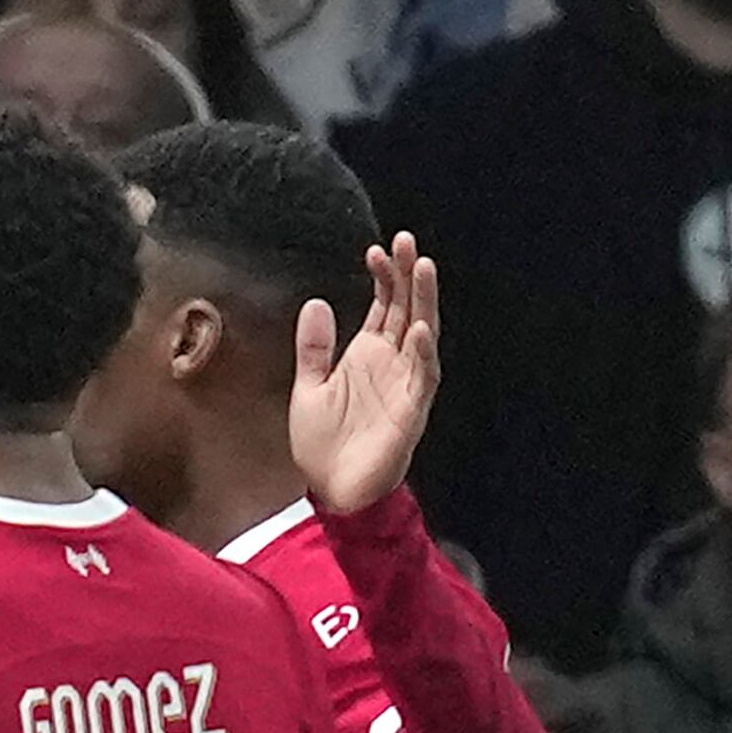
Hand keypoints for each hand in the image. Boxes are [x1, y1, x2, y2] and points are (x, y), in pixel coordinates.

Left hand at [290, 236, 440, 520]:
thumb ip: (314, 348)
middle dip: (407, 275)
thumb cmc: (323, 445)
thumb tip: (316, 303)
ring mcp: (404, 384)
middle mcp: (391, 363)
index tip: (374, 250)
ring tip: (422, 267)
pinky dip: (423, 352)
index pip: (384, 304)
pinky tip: (420, 328)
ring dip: (423, 301)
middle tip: (406, 241)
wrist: (331, 491)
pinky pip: (422, 376)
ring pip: (422, 333)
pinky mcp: (411, 410)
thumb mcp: (308, 388)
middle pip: (407, 308)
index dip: (383, 276)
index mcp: (368, 354)